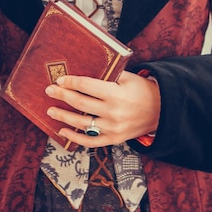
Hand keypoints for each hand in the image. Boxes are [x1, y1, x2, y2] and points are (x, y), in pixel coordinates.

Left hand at [45, 70, 159, 147]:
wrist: (161, 110)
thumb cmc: (142, 90)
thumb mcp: (127, 77)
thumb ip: (108, 75)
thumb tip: (83, 70)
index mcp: (116, 94)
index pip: (87, 86)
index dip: (71, 82)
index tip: (59, 80)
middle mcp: (113, 112)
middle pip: (81, 103)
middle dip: (62, 96)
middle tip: (49, 90)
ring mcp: (113, 128)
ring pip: (82, 123)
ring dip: (63, 116)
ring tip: (51, 110)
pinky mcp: (114, 139)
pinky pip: (90, 141)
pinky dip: (75, 137)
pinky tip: (63, 131)